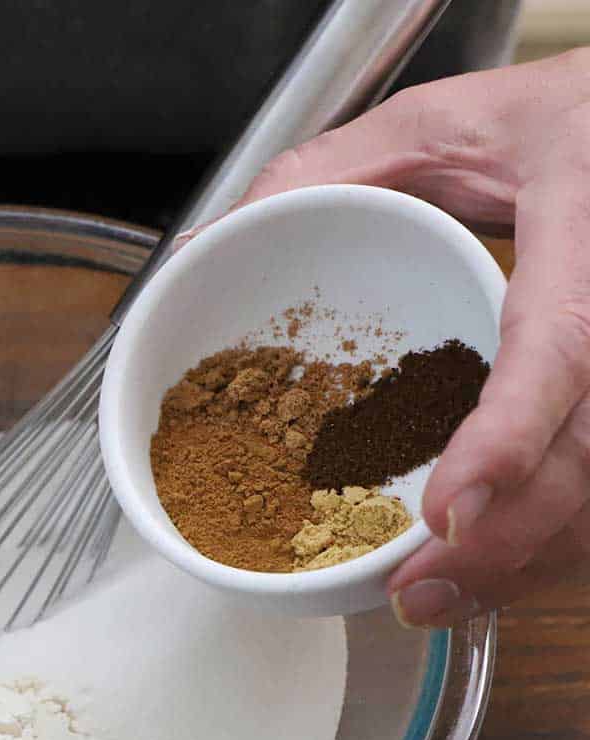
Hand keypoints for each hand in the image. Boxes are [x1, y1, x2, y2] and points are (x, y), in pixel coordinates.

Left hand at [235, 50, 589, 626]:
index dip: (509, 439)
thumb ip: (323, 175)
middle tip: (414, 591)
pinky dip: (538, 538)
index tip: (448, 513)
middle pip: (587, 452)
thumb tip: (204, 251)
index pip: (560, 347)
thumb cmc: (541, 125)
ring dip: (522, 561)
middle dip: (507, 542)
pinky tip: (482, 567)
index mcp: (583, 224)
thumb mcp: (433, 126)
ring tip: (431, 598)